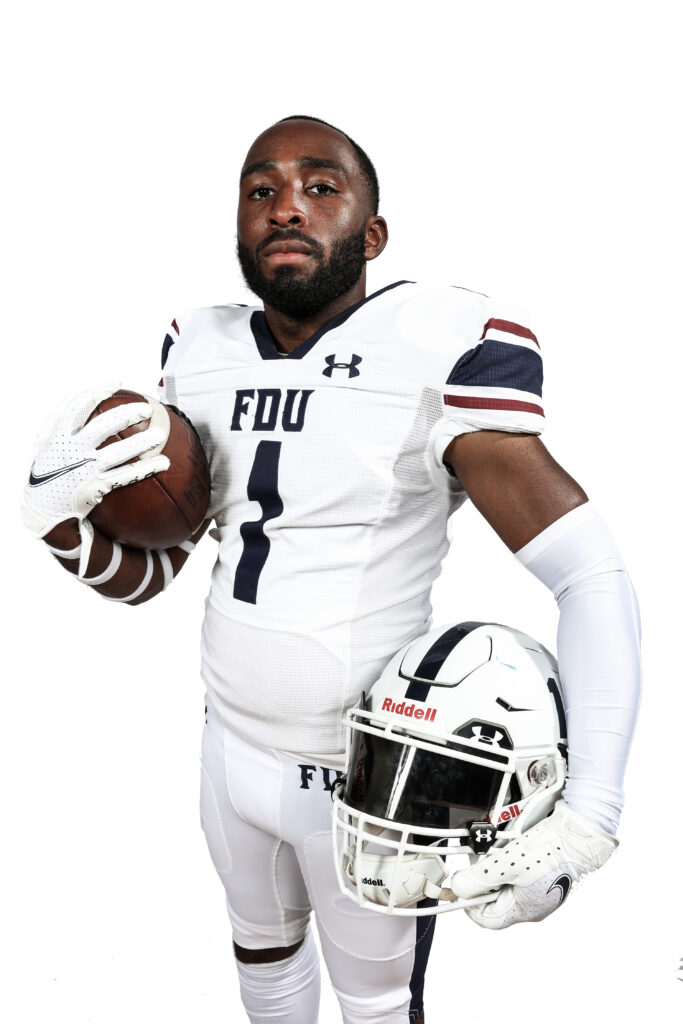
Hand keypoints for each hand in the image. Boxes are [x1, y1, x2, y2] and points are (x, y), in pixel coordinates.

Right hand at [22, 383, 169, 572]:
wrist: (42, 507)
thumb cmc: (48, 468)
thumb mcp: (45, 442)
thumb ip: (59, 420)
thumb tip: (78, 394)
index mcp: (58, 435)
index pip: (78, 407)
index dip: (98, 392)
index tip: (117, 381)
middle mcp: (72, 450)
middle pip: (104, 427)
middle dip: (127, 414)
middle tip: (147, 409)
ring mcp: (85, 469)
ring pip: (119, 453)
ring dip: (143, 443)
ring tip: (162, 434)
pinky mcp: (96, 487)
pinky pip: (126, 475)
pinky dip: (146, 468)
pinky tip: (164, 463)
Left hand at [447, 800, 616, 928]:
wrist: (580, 831)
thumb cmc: (550, 851)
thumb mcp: (506, 864)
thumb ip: (479, 878)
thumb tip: (458, 889)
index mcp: (526, 910)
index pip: (488, 919)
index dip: (469, 904)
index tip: (459, 887)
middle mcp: (534, 904)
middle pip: (496, 898)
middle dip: (483, 879)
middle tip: (479, 859)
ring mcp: (541, 888)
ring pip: (507, 882)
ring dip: (497, 865)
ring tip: (497, 848)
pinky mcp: (546, 872)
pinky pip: (520, 871)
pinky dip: (510, 859)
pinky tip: (511, 843)